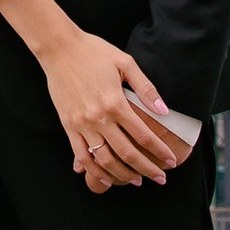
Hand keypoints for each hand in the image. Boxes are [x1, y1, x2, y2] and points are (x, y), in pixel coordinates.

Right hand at [33, 24, 188, 191]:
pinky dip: (95, 171)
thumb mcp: (125, 63)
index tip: (171, 161)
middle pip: (127, 153)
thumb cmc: (93, 52)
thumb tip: (164, 111)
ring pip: (104, 160)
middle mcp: (98, 117)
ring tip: (137, 180)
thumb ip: (145, 88)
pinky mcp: (68, 126)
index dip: (159, 151)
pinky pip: (82, 155)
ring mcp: (81, 124)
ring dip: (123, 174)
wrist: (59, 49)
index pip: (143, 135)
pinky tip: (106, 179)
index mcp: (115, 102)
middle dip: (147, 169)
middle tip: (161, 178)